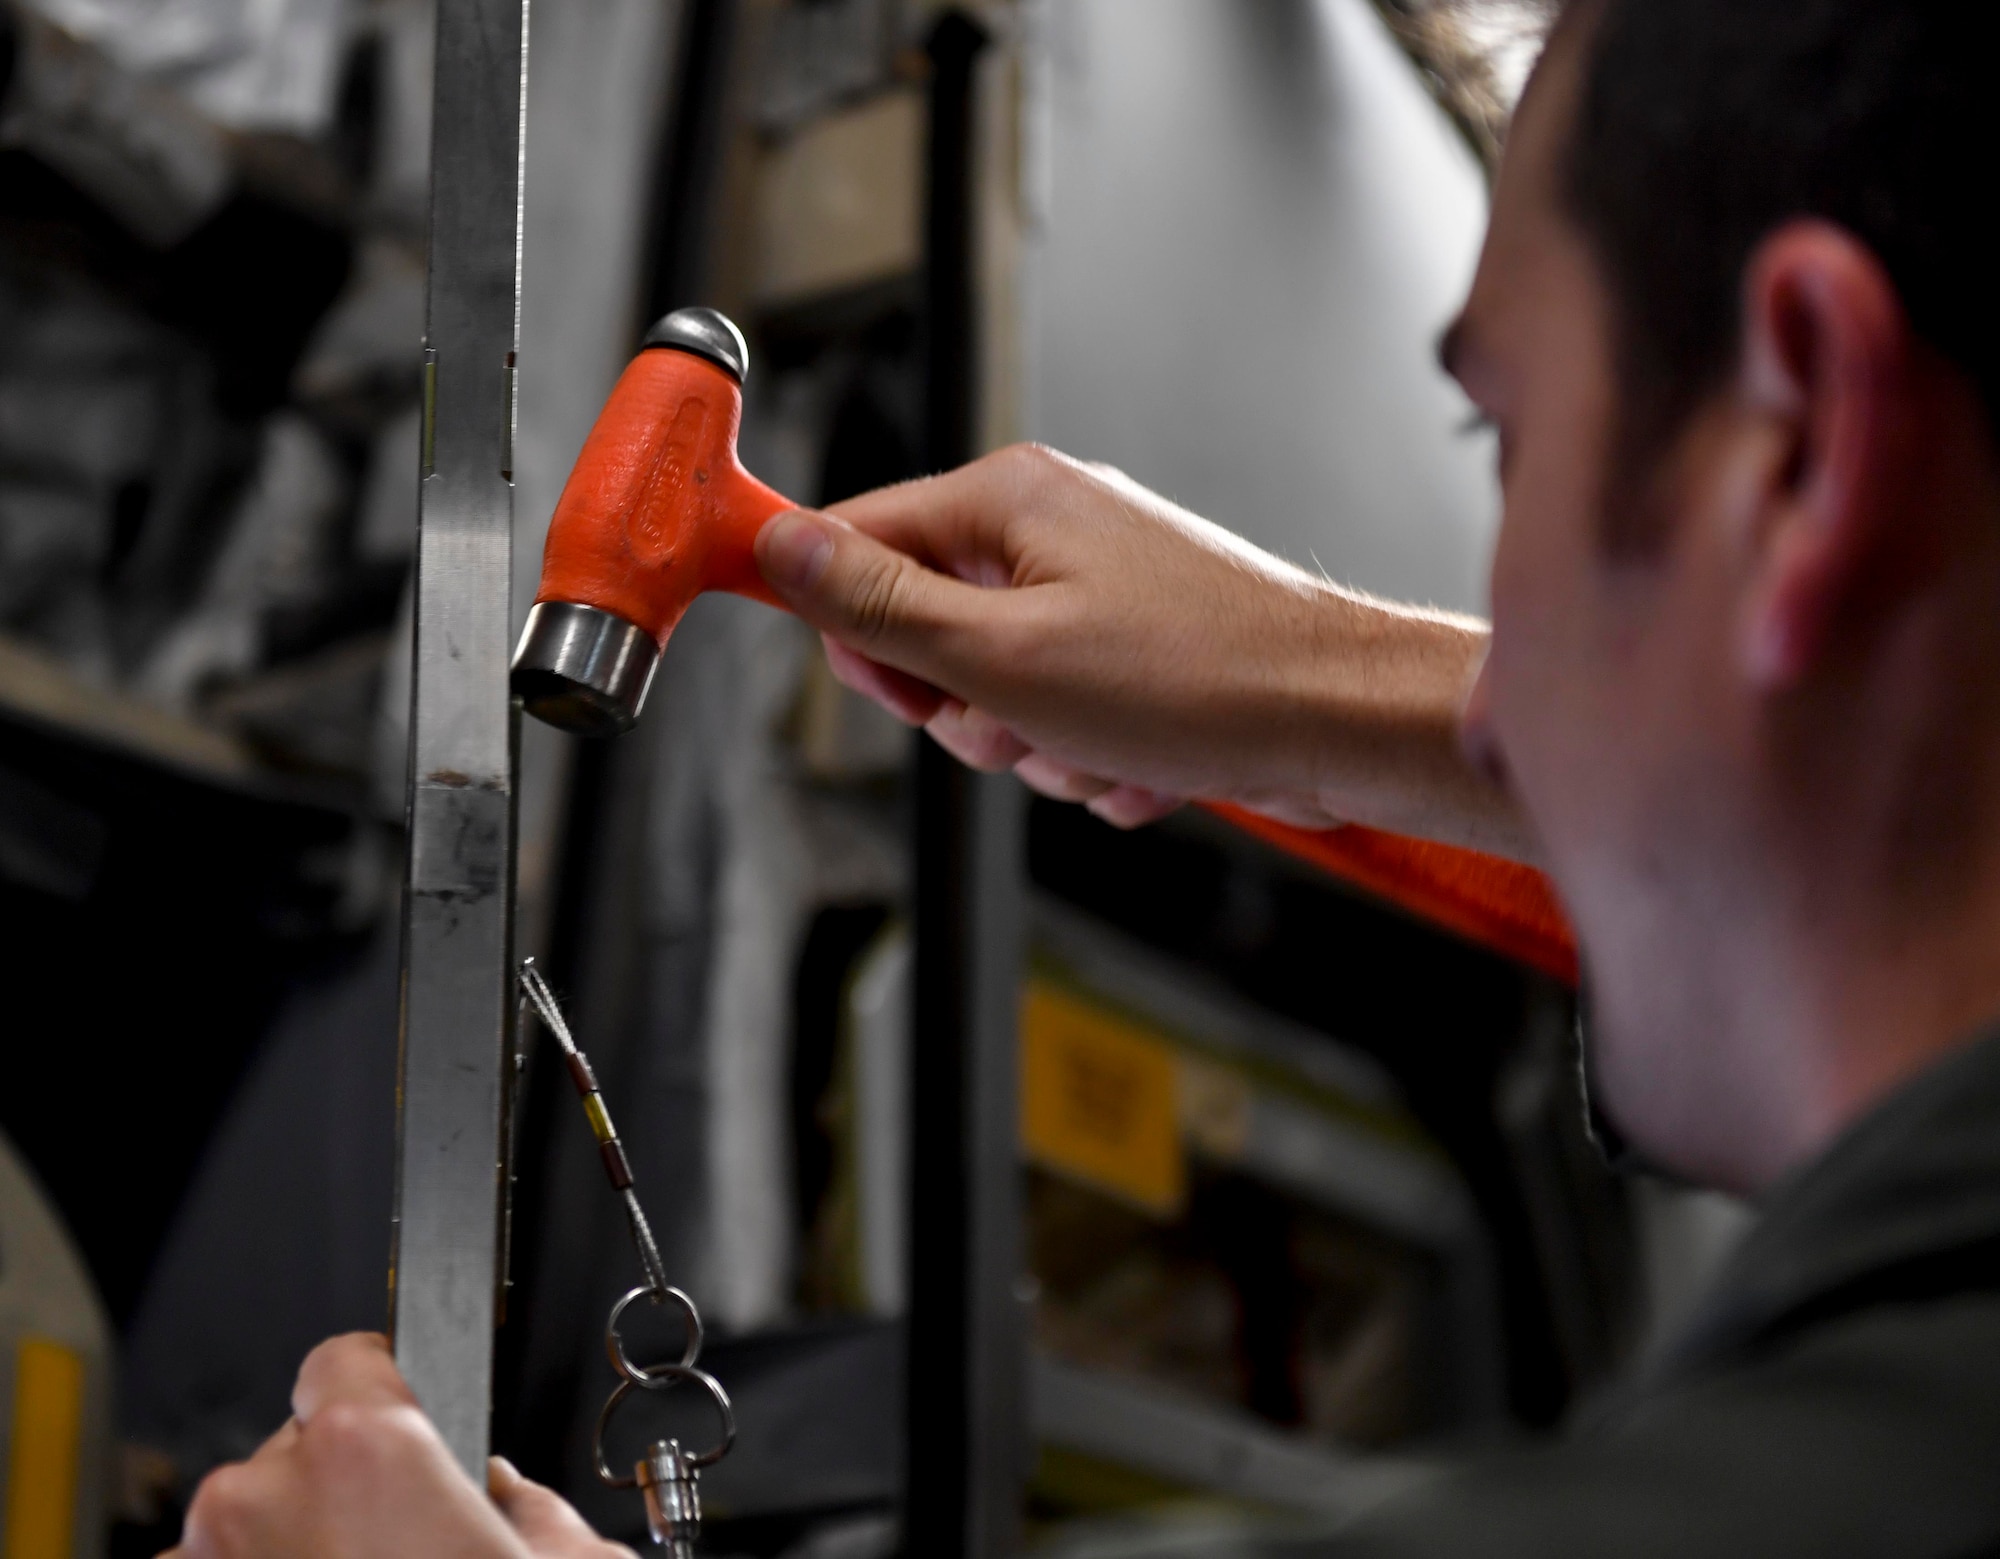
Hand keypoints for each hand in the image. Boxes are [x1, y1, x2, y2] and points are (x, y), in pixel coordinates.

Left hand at [166, 1334, 631, 1558]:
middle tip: (405, 1552)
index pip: (348, 1361)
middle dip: (343, 1494)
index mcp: (362, 1447)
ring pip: (250, 1536)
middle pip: (294, 1453)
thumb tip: (501, 1496)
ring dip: (295, 1558)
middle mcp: (261, 1497)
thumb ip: (527, 1507)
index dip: (386, 1389)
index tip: (405, 1424)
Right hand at [756, 445, 1513, 849]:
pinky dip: (1092, 756)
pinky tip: (1145, 761)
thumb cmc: (1197, 679)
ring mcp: (1102, 589)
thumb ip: (880, 604)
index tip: (868, 683)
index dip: (847, 623)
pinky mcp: (1141, 649)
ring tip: (1098, 746)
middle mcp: (1054, 528)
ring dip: (1035, 745)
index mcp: (1010, 501)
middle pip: (928, 627)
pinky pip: (1066, 716)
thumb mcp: (1000, 654)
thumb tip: (781, 549)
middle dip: (962, 705)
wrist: (1338, 721)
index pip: (862, 536)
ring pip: (998, 690)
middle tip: (1012, 723)